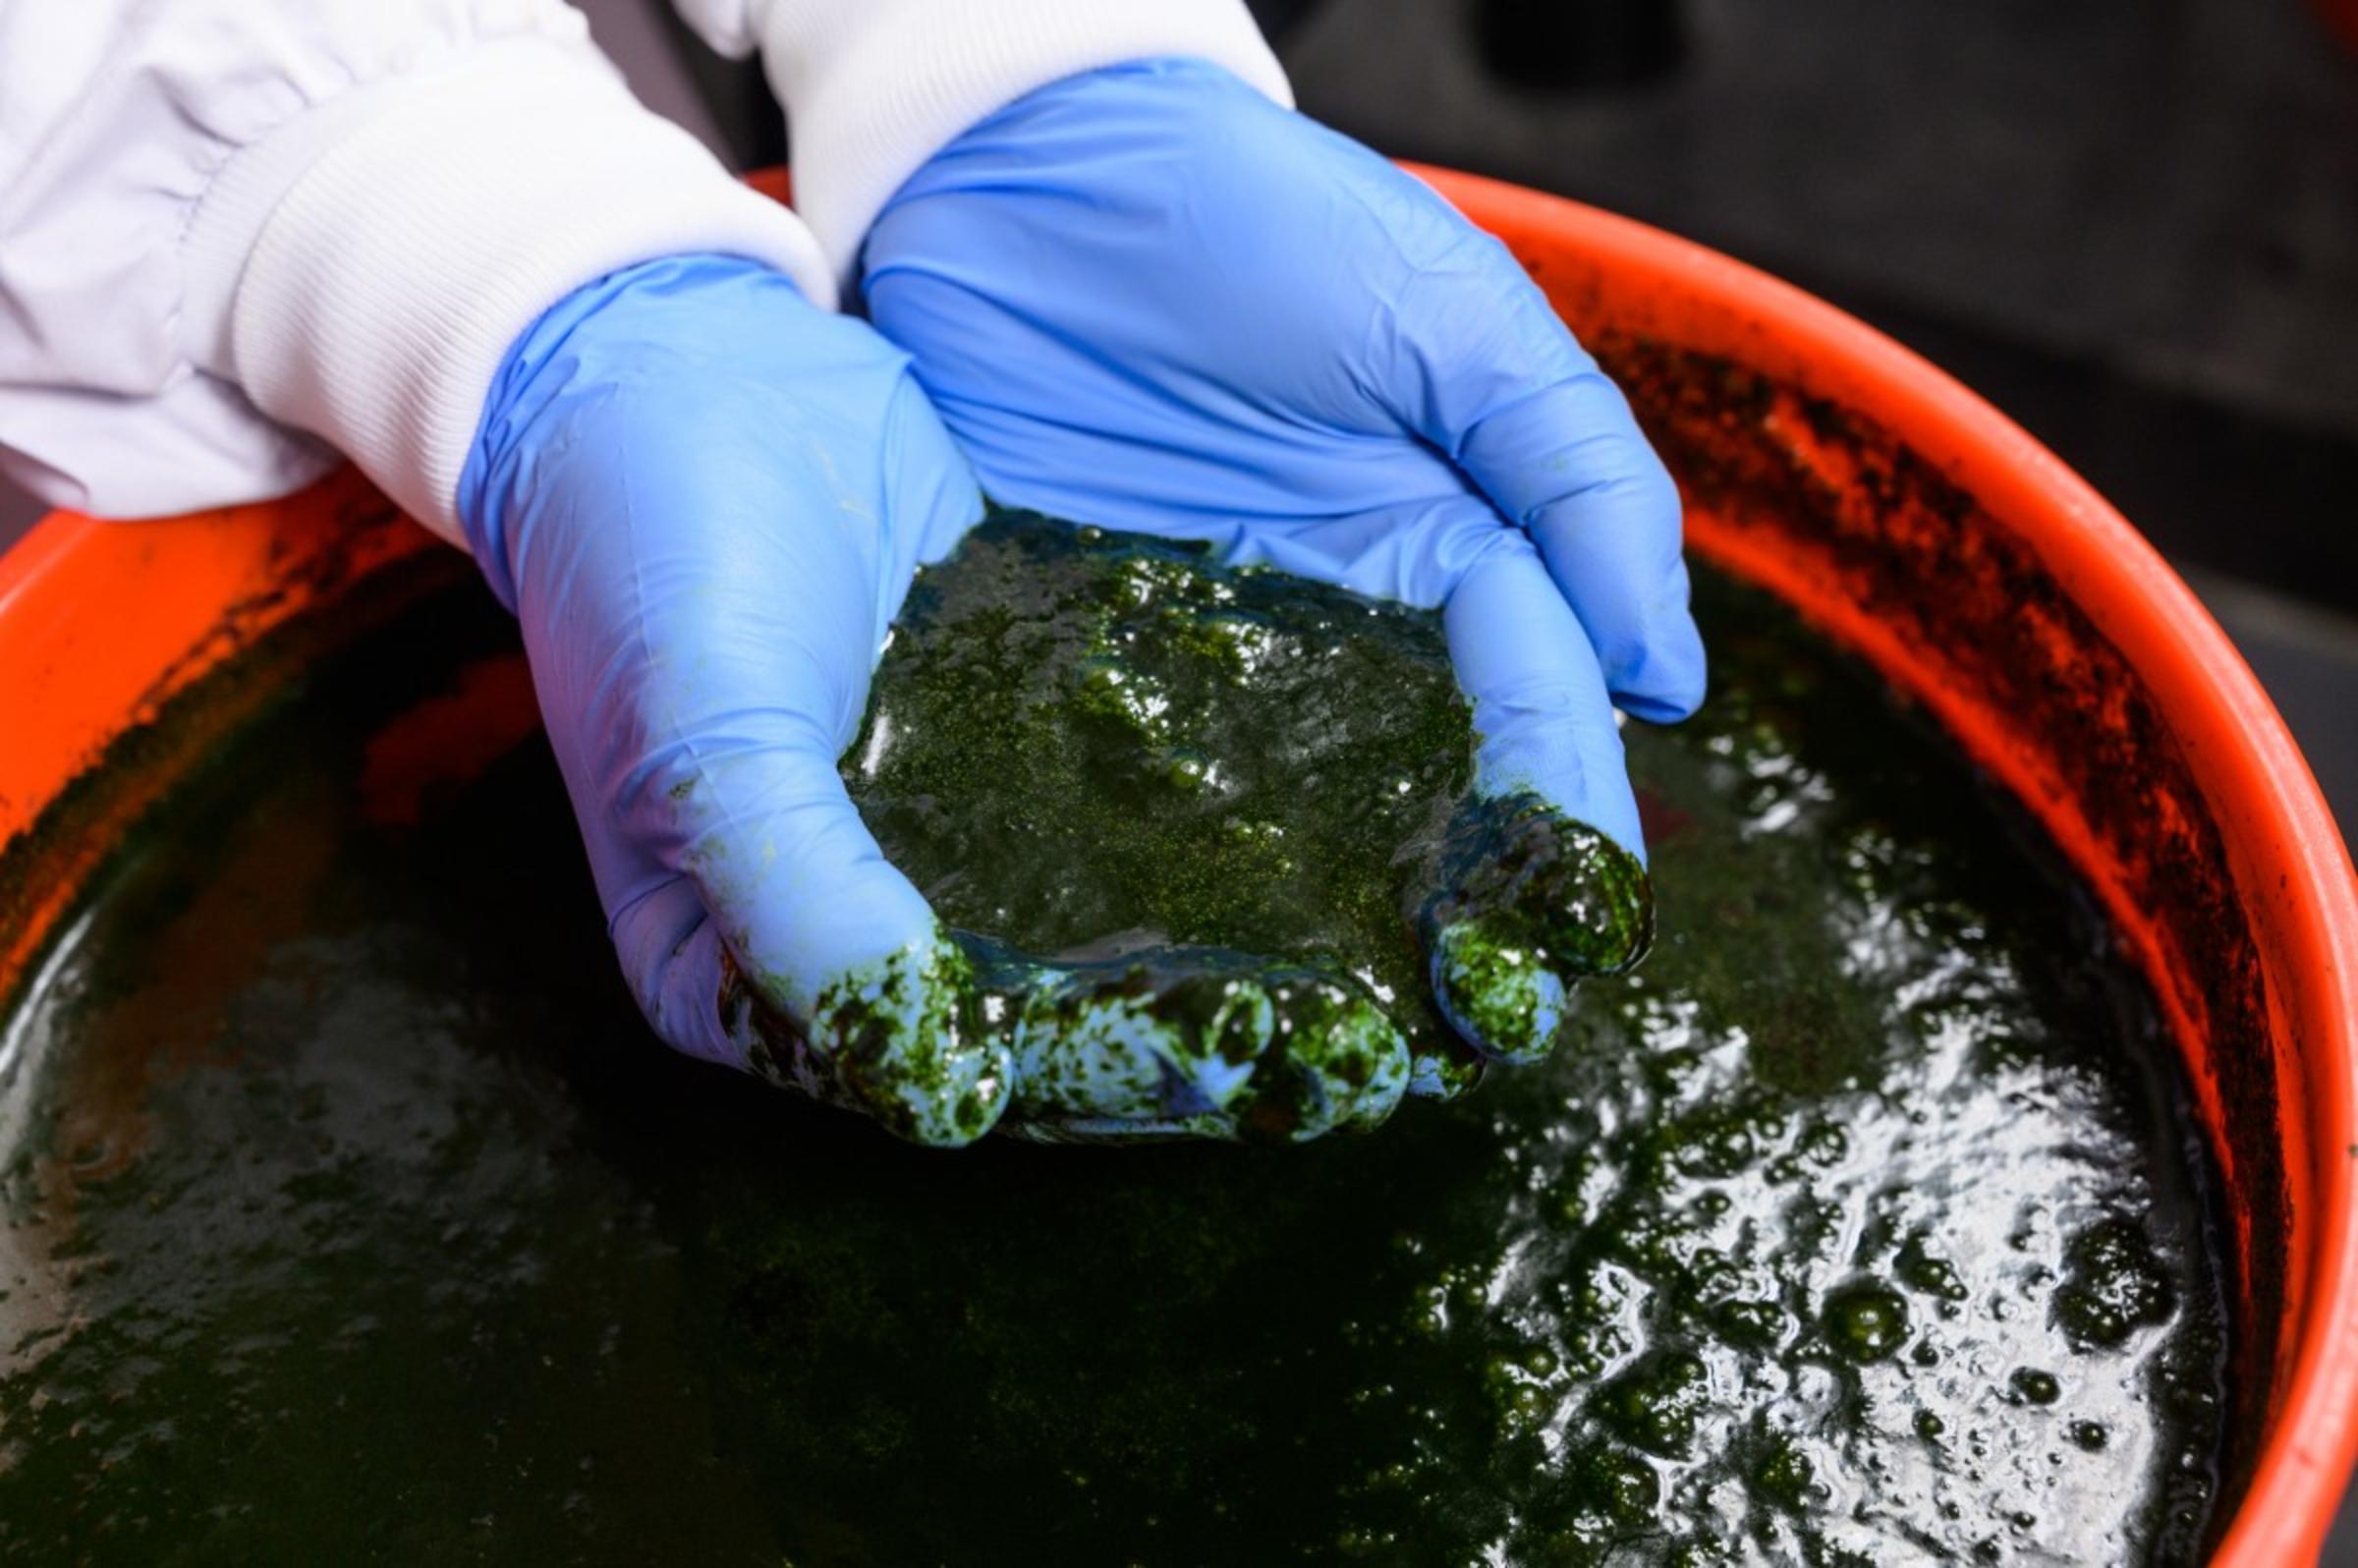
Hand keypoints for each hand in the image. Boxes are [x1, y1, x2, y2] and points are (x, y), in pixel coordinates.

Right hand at [458, 255, 1411, 1143]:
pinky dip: (1242, 828)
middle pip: (1059, 1027)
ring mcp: (952, 838)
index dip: (1112, 1076)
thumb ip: (803, 904)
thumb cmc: (650, 544)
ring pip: (1121, 930)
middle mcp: (870, 932)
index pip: (960, 1068)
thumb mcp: (706, 731)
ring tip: (1411, 966)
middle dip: (1220, 1041)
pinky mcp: (1022, 738)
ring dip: (1257, 952)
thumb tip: (941, 1089)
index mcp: (758, 977)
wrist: (675, 356)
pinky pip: (1139, 808)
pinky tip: (1368, 825)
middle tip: (1387, 1053)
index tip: (1266, 1063)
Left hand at [862, 58, 1702, 1070]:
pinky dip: (1172, 856)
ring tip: (1334, 1031)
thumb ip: (1572, 476)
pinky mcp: (1095, 645)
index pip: (1537, 701)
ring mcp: (1222, 639)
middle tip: (1460, 1031)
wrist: (1033, 167)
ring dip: (1324, 916)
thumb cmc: (1260, 219)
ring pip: (1296, 805)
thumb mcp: (1452, 316)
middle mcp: (1350, 612)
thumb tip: (1662, 678)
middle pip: (1428, 786)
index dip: (1559, 811)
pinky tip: (1177, 939)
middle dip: (1455, 907)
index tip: (1560, 922)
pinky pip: (1148, 770)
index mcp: (1460, 537)